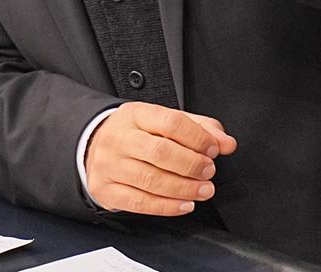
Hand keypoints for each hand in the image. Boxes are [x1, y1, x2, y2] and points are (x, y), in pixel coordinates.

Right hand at [84, 101, 235, 215]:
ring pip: (151, 180)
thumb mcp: (162, 121)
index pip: (170, 121)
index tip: (214, 149)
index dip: (197, 137)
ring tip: (204, 190)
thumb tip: (226, 142)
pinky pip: (140, 203)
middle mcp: (120, 138)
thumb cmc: (135, 133)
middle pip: (160, 152)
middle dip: (191, 164)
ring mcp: (110, 164)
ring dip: (184, 188)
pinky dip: (167, 207)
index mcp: (135, 114)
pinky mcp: (106, 189)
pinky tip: (185, 204)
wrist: (93, 145)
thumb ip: (198, 128)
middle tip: (209, 171)